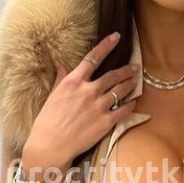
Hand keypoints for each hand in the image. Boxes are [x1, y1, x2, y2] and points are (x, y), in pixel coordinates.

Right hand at [23, 32, 139, 170]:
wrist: (50, 145)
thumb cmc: (47, 122)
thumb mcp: (52, 97)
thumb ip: (61, 81)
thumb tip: (64, 68)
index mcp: (73, 82)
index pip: (92, 58)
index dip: (106, 46)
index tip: (116, 37)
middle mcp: (88, 91)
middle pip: (112, 75)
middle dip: (126, 70)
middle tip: (135, 67)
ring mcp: (99, 106)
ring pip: (120, 90)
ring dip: (130, 84)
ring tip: (136, 80)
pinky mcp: (106, 122)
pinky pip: (124, 110)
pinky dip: (130, 104)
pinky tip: (134, 102)